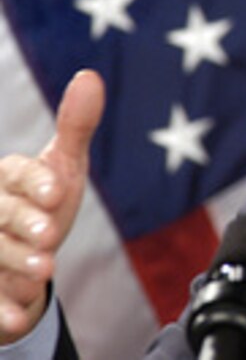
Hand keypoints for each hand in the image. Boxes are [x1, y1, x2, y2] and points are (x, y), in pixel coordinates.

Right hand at [0, 70, 103, 343]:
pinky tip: (16, 316)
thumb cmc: (45, 203)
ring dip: (15, 261)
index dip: (36, 183)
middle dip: (23, 224)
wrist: (28, 255)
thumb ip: (76, 126)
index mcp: (9, 179)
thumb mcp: (64, 167)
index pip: (17, 173)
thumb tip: (89, 76)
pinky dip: (2, 307)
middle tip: (51, 237)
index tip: (58, 191)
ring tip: (45, 270)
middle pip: (1, 213)